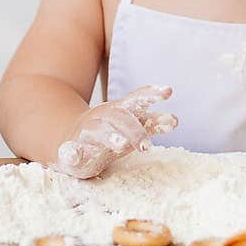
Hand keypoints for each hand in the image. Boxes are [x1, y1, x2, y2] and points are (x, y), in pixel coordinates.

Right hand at [52, 85, 177, 179]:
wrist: (71, 140)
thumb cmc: (110, 134)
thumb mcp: (131, 128)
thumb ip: (152, 124)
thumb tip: (175, 120)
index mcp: (120, 111)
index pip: (137, 100)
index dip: (151, 95)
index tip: (169, 91)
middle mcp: (104, 118)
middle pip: (121, 118)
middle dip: (135, 130)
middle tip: (147, 146)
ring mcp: (86, 133)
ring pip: (98, 132)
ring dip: (110, 137)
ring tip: (121, 145)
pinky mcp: (71, 152)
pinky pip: (70, 151)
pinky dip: (71, 152)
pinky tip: (73, 154)